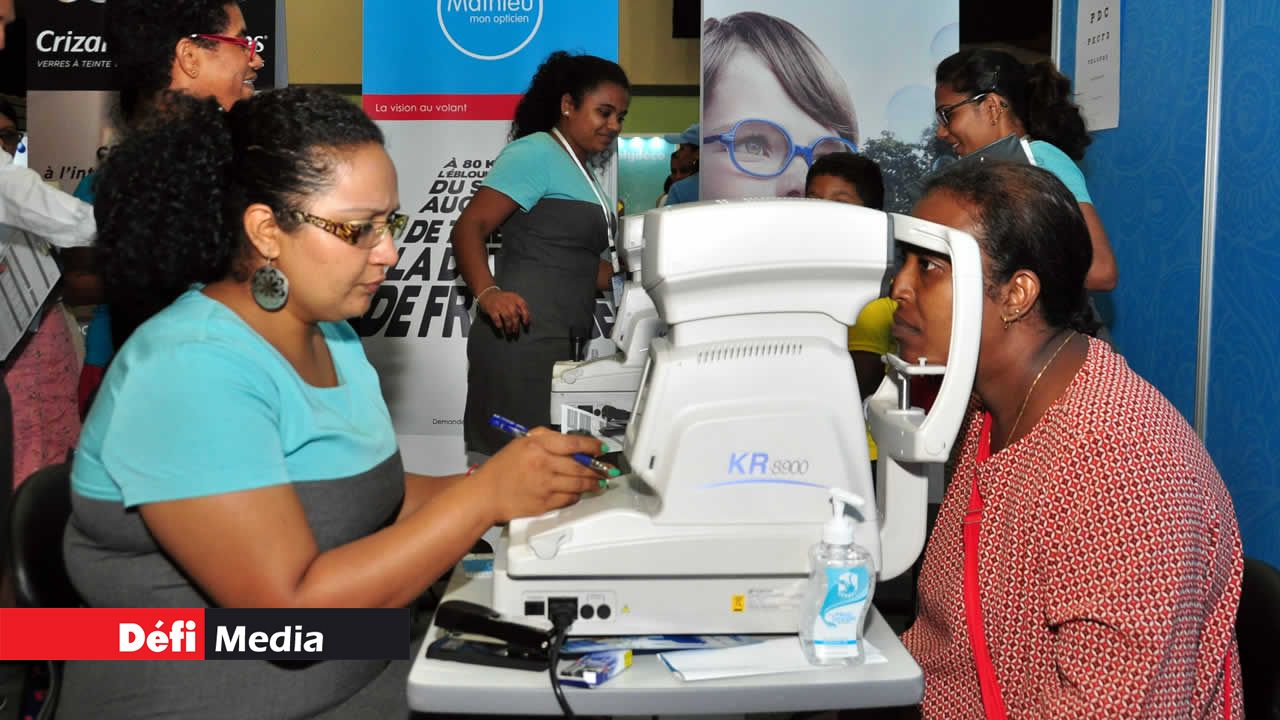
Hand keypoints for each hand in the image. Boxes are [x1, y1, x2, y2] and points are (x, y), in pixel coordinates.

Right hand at [474, 427, 604, 522]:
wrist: (485, 496)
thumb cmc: (500, 470)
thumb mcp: (520, 443)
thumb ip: (544, 438)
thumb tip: (569, 441)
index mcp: (536, 445)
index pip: (573, 443)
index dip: (592, 445)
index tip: (601, 448)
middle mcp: (543, 464)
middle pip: (580, 465)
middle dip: (598, 468)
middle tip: (607, 469)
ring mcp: (545, 485)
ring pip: (579, 483)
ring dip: (593, 483)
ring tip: (600, 482)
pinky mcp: (545, 503)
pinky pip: (569, 498)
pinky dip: (577, 495)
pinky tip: (580, 493)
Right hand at [478, 289, 530, 334]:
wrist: (487, 294)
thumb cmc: (503, 299)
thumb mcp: (512, 299)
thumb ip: (519, 308)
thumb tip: (527, 320)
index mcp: (515, 297)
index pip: (523, 306)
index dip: (526, 315)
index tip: (526, 323)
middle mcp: (508, 300)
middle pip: (514, 314)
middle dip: (516, 324)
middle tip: (515, 331)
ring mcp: (499, 304)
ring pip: (507, 317)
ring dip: (509, 326)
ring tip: (509, 332)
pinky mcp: (491, 309)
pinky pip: (497, 319)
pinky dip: (499, 325)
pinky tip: (500, 328)